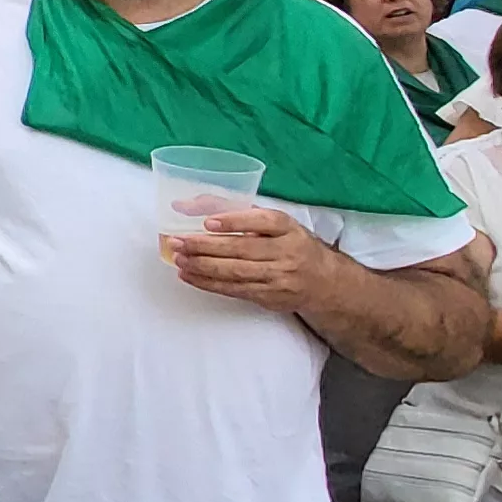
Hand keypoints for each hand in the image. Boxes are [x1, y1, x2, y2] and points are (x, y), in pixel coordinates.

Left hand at [164, 206, 333, 313]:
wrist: (324, 281)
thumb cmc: (290, 244)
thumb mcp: (273, 223)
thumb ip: (234, 211)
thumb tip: (187, 205)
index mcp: (288, 227)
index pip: (263, 221)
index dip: (235, 221)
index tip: (208, 222)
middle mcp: (286, 251)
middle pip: (243, 249)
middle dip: (206, 246)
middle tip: (178, 242)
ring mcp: (279, 276)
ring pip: (236, 272)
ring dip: (203, 266)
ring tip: (179, 259)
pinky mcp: (269, 296)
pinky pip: (234, 290)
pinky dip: (208, 283)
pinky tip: (189, 275)